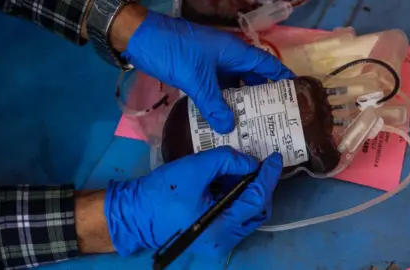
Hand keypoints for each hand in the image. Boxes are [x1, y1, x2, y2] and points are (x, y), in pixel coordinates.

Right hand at [104, 146, 282, 257]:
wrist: (134, 214)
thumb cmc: (162, 192)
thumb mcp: (195, 169)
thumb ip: (227, 160)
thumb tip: (250, 162)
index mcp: (222, 227)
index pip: (256, 199)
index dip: (268, 177)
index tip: (275, 158)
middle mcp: (225, 241)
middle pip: (257, 211)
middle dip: (261, 187)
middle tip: (260, 165)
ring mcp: (218, 242)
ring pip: (247, 216)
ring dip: (249, 192)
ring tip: (243, 170)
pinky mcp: (211, 237)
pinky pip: (234, 218)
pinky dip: (236, 200)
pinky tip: (230, 182)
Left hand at [122, 9, 294, 133]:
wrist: (141, 40)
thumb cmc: (174, 51)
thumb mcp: (196, 79)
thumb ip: (213, 104)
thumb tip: (229, 127)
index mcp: (234, 52)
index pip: (266, 65)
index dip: (281, 79)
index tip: (294, 96)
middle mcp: (228, 59)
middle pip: (251, 78)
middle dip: (262, 98)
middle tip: (273, 120)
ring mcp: (213, 66)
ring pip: (233, 86)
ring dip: (240, 103)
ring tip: (251, 125)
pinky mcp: (199, 74)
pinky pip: (216, 90)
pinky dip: (221, 104)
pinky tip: (224, 120)